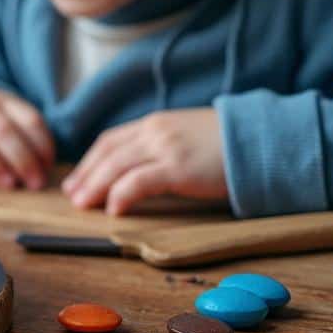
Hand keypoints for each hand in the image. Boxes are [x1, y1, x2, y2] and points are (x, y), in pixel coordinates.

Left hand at [62, 108, 228, 214]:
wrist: (260, 140)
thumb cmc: (226, 144)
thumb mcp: (185, 137)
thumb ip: (159, 147)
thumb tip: (135, 169)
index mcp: (154, 123)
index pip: (110, 141)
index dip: (89, 161)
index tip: (76, 179)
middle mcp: (155, 131)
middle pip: (107, 153)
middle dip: (85, 175)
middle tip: (72, 195)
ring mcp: (165, 148)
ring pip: (116, 166)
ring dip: (95, 186)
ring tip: (83, 204)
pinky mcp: (178, 168)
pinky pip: (138, 181)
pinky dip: (121, 194)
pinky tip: (113, 209)